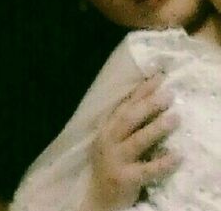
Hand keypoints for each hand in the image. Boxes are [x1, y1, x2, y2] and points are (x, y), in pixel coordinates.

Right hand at [88, 74, 179, 210]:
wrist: (98, 198)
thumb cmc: (110, 164)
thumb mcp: (112, 139)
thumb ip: (125, 123)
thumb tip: (150, 99)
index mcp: (106, 128)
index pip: (125, 104)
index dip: (141, 90)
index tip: (158, 77)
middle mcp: (108, 140)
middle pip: (129, 118)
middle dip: (149, 105)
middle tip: (169, 95)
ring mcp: (115, 159)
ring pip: (137, 140)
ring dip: (157, 128)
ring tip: (175, 118)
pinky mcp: (124, 178)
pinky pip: (147, 169)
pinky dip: (163, 162)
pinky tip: (177, 156)